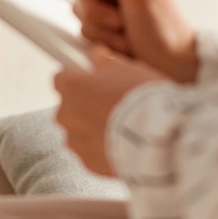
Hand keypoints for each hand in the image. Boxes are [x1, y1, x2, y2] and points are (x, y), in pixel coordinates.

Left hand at [54, 45, 169, 175]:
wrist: (156, 139)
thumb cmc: (142, 100)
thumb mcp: (128, 69)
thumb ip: (106, 62)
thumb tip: (98, 55)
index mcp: (71, 86)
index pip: (62, 79)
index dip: (79, 80)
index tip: (93, 82)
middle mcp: (66, 113)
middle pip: (70, 107)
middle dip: (87, 106)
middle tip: (114, 104)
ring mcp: (74, 140)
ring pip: (80, 131)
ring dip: (94, 129)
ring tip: (123, 126)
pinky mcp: (86, 162)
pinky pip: (90, 151)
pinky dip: (102, 148)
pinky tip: (123, 143)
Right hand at [72, 0, 198, 82]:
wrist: (171, 64)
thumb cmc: (164, 28)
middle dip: (95, 5)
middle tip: (120, 15)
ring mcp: (108, 2)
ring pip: (78, 7)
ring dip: (100, 25)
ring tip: (124, 30)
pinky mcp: (102, 23)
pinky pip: (83, 27)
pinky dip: (102, 38)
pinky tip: (121, 41)